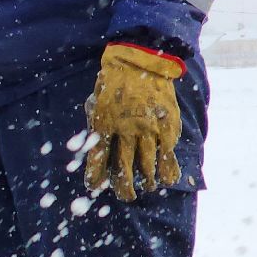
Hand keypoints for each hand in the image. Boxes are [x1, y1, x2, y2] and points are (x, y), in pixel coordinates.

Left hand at [85, 43, 183, 201]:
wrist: (142, 60)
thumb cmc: (114, 80)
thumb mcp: (96, 100)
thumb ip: (93, 121)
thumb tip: (87, 141)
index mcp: (103, 125)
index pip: (96, 158)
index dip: (95, 176)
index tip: (94, 187)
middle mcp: (125, 131)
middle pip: (122, 168)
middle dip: (124, 187)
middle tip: (126, 196)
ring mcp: (148, 129)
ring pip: (146, 165)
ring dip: (147, 181)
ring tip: (147, 188)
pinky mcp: (167, 126)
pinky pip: (168, 153)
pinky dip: (169, 170)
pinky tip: (168, 181)